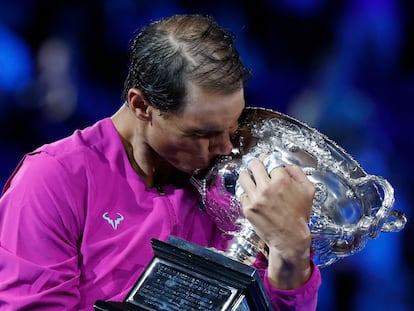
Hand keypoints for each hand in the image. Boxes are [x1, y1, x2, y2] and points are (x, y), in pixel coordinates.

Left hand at [237, 159, 314, 288]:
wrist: (289, 237)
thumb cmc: (299, 215)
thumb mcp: (308, 191)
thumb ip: (298, 173)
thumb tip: (286, 165)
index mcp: (282, 180)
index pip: (270, 162)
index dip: (270, 163)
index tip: (269, 165)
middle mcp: (266, 187)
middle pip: (254, 165)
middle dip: (257, 165)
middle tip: (257, 168)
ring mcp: (255, 198)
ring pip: (243, 176)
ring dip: (247, 175)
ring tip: (249, 178)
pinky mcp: (248, 208)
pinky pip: (242, 193)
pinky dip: (246, 193)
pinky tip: (252, 195)